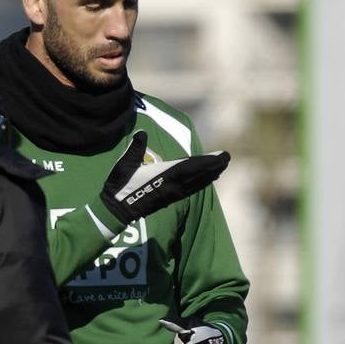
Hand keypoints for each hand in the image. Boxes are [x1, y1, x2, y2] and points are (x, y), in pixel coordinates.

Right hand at [100, 131, 229, 224]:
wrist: (117, 210)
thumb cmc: (120, 186)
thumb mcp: (124, 165)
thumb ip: (135, 149)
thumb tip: (141, 133)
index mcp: (164, 176)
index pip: (191, 167)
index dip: (208, 162)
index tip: (221, 156)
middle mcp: (172, 186)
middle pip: (198, 175)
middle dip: (213, 167)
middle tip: (227, 158)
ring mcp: (171, 193)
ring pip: (196, 183)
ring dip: (209, 175)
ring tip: (221, 167)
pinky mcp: (169, 199)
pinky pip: (190, 190)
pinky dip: (200, 184)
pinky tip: (205, 181)